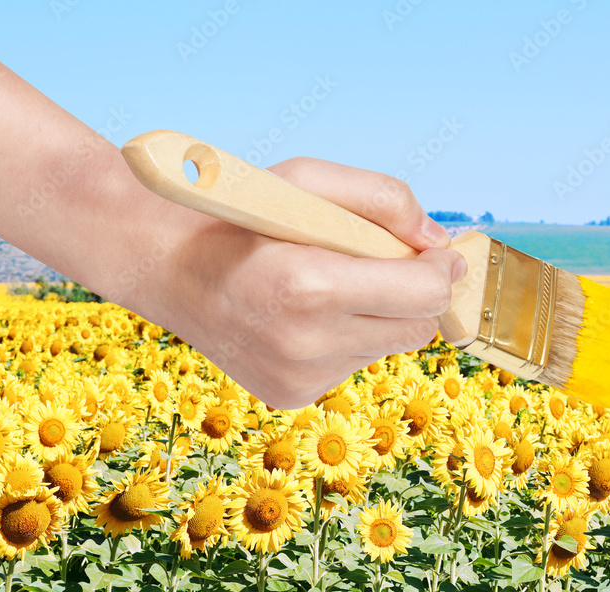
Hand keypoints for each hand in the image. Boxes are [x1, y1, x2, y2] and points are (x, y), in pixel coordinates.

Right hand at [119, 157, 466, 408]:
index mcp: (310, 285)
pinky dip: (346, 337)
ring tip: (326, 287)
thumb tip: (437, 242)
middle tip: (387, 265)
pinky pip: (352, 364)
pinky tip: (304, 316)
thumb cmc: (240, 216)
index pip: (423, 295)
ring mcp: (298, 377)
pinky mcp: (291, 394)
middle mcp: (306, 343)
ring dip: (378, 315)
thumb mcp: (307, 179)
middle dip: (414, 294)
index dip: (441, 271)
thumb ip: (383, 199)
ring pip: (386, 347)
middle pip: (417, 328)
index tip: (438, 255)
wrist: (168, 268)